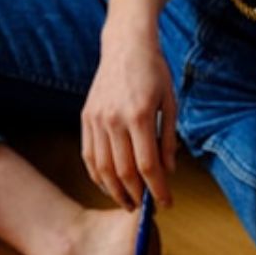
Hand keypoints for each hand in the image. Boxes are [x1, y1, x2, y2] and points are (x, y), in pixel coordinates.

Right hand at [81, 21, 177, 210]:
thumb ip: (168, 139)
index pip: (147, 165)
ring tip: (127, 202)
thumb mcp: (169, 103)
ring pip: (103, 167)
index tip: (166, 203)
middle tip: (145, 208)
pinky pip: (89, 154)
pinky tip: (108, 185)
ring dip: (115, 190)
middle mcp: (114, 119)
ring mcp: (96, 119)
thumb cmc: (153, 72)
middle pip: (123, 171)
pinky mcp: (86, 118)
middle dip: (136, 195)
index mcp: (139, 115)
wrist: (125, 46)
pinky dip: (97, 175)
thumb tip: (167, 171)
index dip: (157, 189)